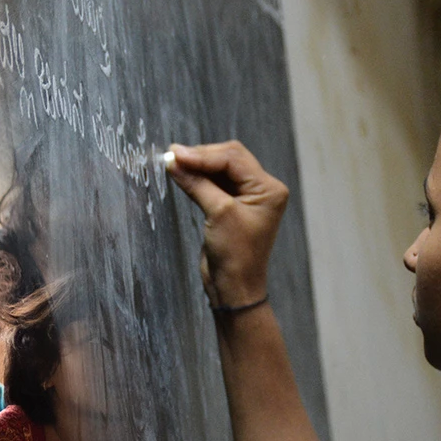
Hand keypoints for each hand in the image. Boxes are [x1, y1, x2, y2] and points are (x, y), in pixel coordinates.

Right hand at [164, 141, 288, 307]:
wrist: (234, 286)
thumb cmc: (236, 254)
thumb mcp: (218, 213)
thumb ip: (198, 184)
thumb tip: (175, 162)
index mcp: (268, 188)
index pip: (234, 158)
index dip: (203, 155)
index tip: (175, 155)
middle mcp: (261, 188)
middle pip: (228, 159)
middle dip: (200, 156)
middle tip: (172, 156)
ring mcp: (246, 197)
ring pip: (220, 169)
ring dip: (197, 165)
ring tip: (173, 163)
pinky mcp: (231, 205)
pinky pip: (214, 182)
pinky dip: (198, 178)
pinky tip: (182, 174)